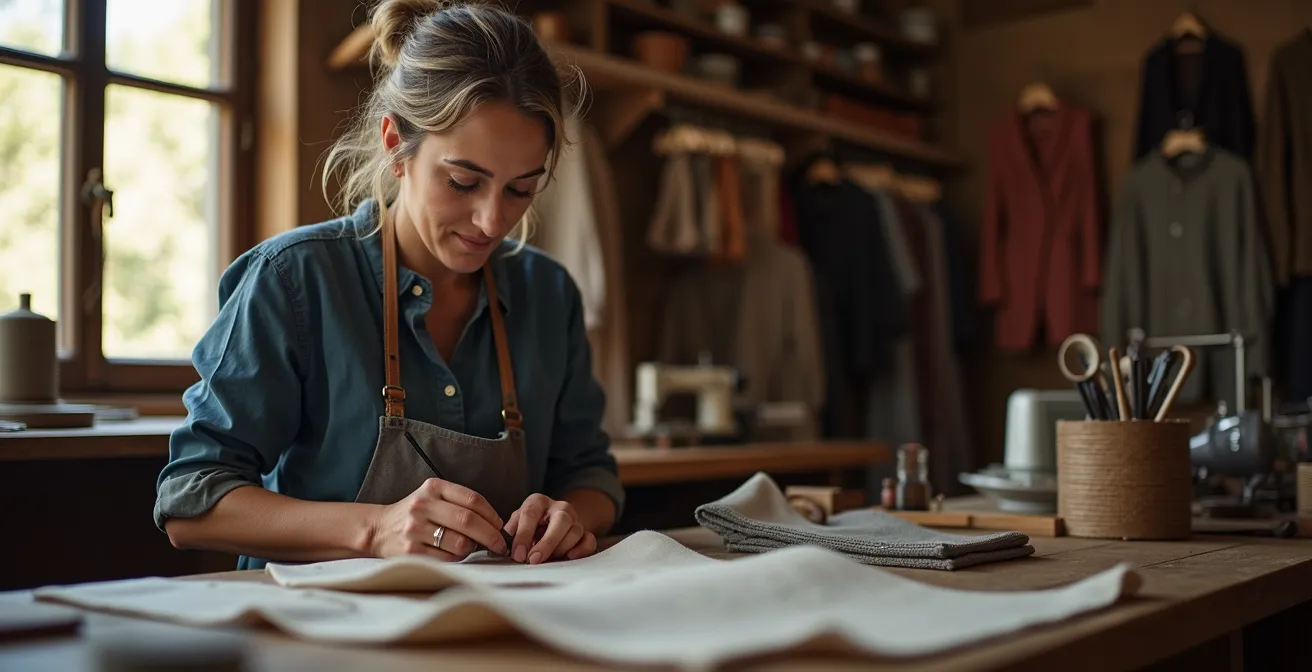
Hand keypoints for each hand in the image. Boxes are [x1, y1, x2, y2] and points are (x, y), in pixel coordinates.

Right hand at [368, 478, 509, 560]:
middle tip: (499, 544)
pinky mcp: (411, 551)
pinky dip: (456, 558)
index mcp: (433, 488)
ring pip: (460, 543)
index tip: (500, 526)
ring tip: (467, 546)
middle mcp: (422, 505)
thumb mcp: (434, 497)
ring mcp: (415, 529)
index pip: (472, 499)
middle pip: (468, 521)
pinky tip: (452, 553)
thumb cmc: (416, 514)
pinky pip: (447, 558)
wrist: (378, 529)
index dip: (492, 515)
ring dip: (471, 548)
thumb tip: (495, 524)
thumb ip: (460, 503)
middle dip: (491, 535)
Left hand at [505, 494, 596, 563]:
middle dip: (547, 542)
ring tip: (546, 561)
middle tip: (533, 560)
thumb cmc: (529, 526)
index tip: (518, 555)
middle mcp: (559, 507)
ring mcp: (575, 520)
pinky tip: (569, 557)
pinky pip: (589, 541)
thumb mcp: (516, 524)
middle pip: (561, 520)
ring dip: (560, 549)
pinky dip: (581, 550)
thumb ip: (511, 532)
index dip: (523, 535)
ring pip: (574, 532)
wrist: (549, 524)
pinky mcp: (585, 533)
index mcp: (538, 501)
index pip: (530, 513)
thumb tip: (502, 545)